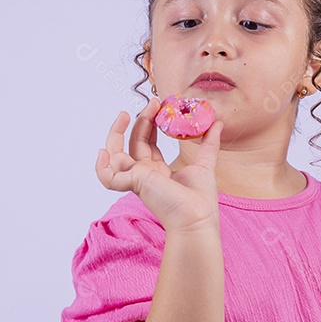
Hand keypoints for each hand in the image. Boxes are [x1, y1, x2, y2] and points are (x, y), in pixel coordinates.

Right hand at [96, 97, 223, 231]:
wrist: (198, 218)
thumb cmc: (200, 201)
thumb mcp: (205, 165)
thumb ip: (209, 144)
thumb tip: (218, 123)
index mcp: (158, 172)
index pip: (147, 143)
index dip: (150, 123)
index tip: (159, 106)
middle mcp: (145, 175)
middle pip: (132, 143)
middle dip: (139, 121)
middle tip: (152, 103)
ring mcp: (136, 180)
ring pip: (115, 156)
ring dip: (115, 134)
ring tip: (125, 114)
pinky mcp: (133, 184)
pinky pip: (107, 177)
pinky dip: (101, 166)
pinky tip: (104, 151)